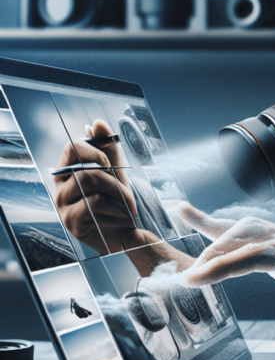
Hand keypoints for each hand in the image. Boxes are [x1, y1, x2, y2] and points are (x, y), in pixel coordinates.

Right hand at [54, 120, 153, 252]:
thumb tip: (96, 124)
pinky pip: (93, 204)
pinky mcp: (71, 223)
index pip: (71, 148)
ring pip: (91, 184)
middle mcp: (60, 187)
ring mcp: (62, 206)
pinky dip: (113, 210)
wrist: (124, 234)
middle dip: (115, 182)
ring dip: (118, 195)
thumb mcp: (117, 172)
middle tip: (129, 195)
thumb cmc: (117, 202)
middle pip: (87, 171)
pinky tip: (118, 218)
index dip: (93, 150)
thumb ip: (108, 148)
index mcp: (68, 170)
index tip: (109, 163)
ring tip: (127, 207)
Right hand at [178, 204, 274, 359]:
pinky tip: (200, 218)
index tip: (191, 279)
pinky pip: (253, 231)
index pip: (252, 255)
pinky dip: (225, 226)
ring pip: (246, 228)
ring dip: (217, 231)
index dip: (220, 267)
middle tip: (187, 278)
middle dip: (214, 254)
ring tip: (184, 215)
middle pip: (244, 237)